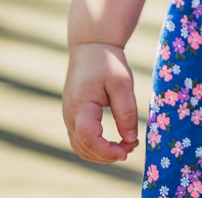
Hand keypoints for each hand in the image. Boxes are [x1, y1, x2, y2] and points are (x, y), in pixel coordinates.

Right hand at [62, 42, 138, 162]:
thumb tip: (130, 139)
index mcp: (80, 106)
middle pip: (84, 148)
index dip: (107, 151)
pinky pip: (81, 139)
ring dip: (102, 153)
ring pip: (81, 148)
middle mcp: (70, 115)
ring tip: (126, 144)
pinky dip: (96, 146)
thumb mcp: (122, 83)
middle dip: (108, 155)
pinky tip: (114, 141)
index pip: (88, 139)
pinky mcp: (73, 116)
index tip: (127, 151)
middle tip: (132, 146)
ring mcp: (69, 116)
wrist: (91, 46)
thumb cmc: (107, 61)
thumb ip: (126, 111)